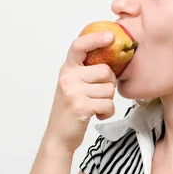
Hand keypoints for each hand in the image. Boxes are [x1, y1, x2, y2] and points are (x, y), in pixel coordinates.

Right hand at [42, 31, 117, 154]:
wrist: (59, 136)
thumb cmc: (71, 109)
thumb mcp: (74, 85)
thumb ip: (86, 71)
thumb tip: (113, 58)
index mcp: (67, 69)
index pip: (79, 46)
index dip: (96, 38)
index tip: (111, 37)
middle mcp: (68, 77)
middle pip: (105, 71)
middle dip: (109, 84)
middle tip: (99, 95)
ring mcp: (72, 91)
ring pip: (109, 89)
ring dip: (108, 101)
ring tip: (95, 107)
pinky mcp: (80, 106)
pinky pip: (108, 104)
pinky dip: (107, 113)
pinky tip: (96, 115)